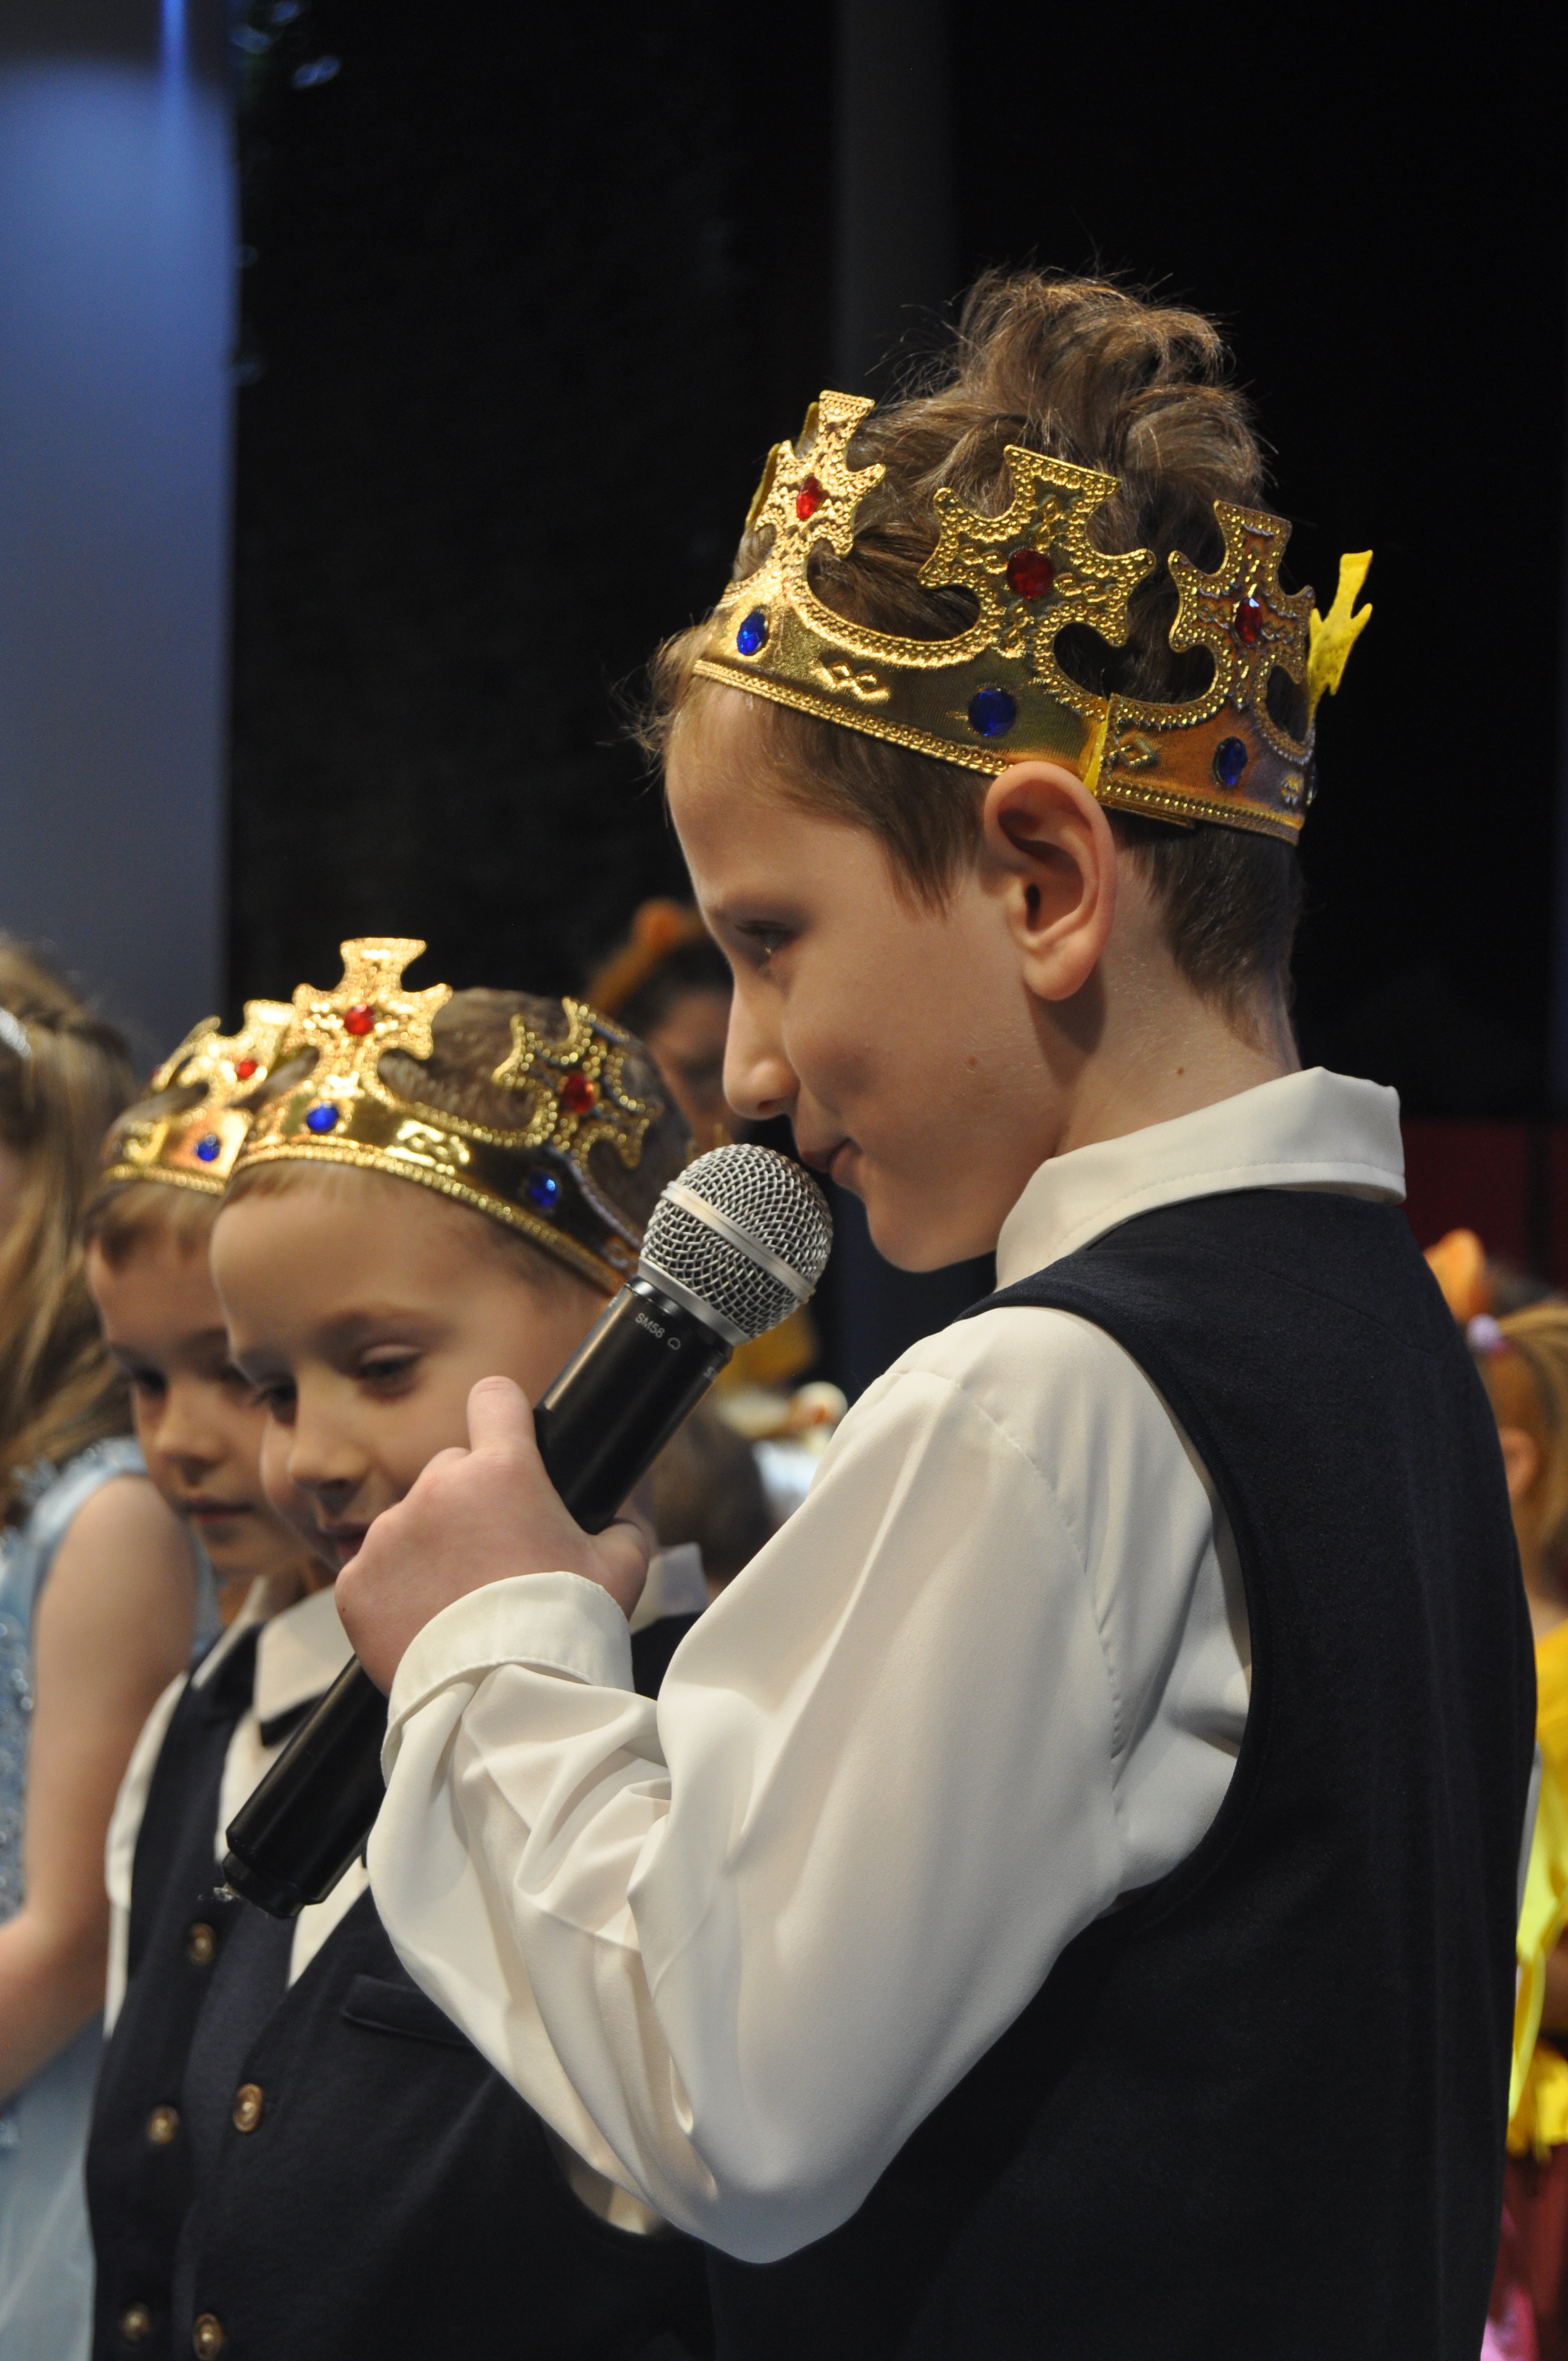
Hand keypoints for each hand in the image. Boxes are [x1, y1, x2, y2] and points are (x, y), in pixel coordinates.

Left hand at [335, 1376, 649, 1691]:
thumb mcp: (624, 1566)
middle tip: (495, 1558)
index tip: (507, 1434)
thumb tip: (637, 1483)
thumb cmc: (568, 1627)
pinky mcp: (354, 1582)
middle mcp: (437, 1488)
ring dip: (430, 1547)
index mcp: (501, 1471)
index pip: (493, 1397)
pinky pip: (374, 1571)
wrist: (505, 1702)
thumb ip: (630, 1514)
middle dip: (470, 1502)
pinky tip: (424, 1624)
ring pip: (410, 1521)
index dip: (503, 1413)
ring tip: (460, 1602)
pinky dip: (394, 1591)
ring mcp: (388, 1535)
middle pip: (451, 1470)